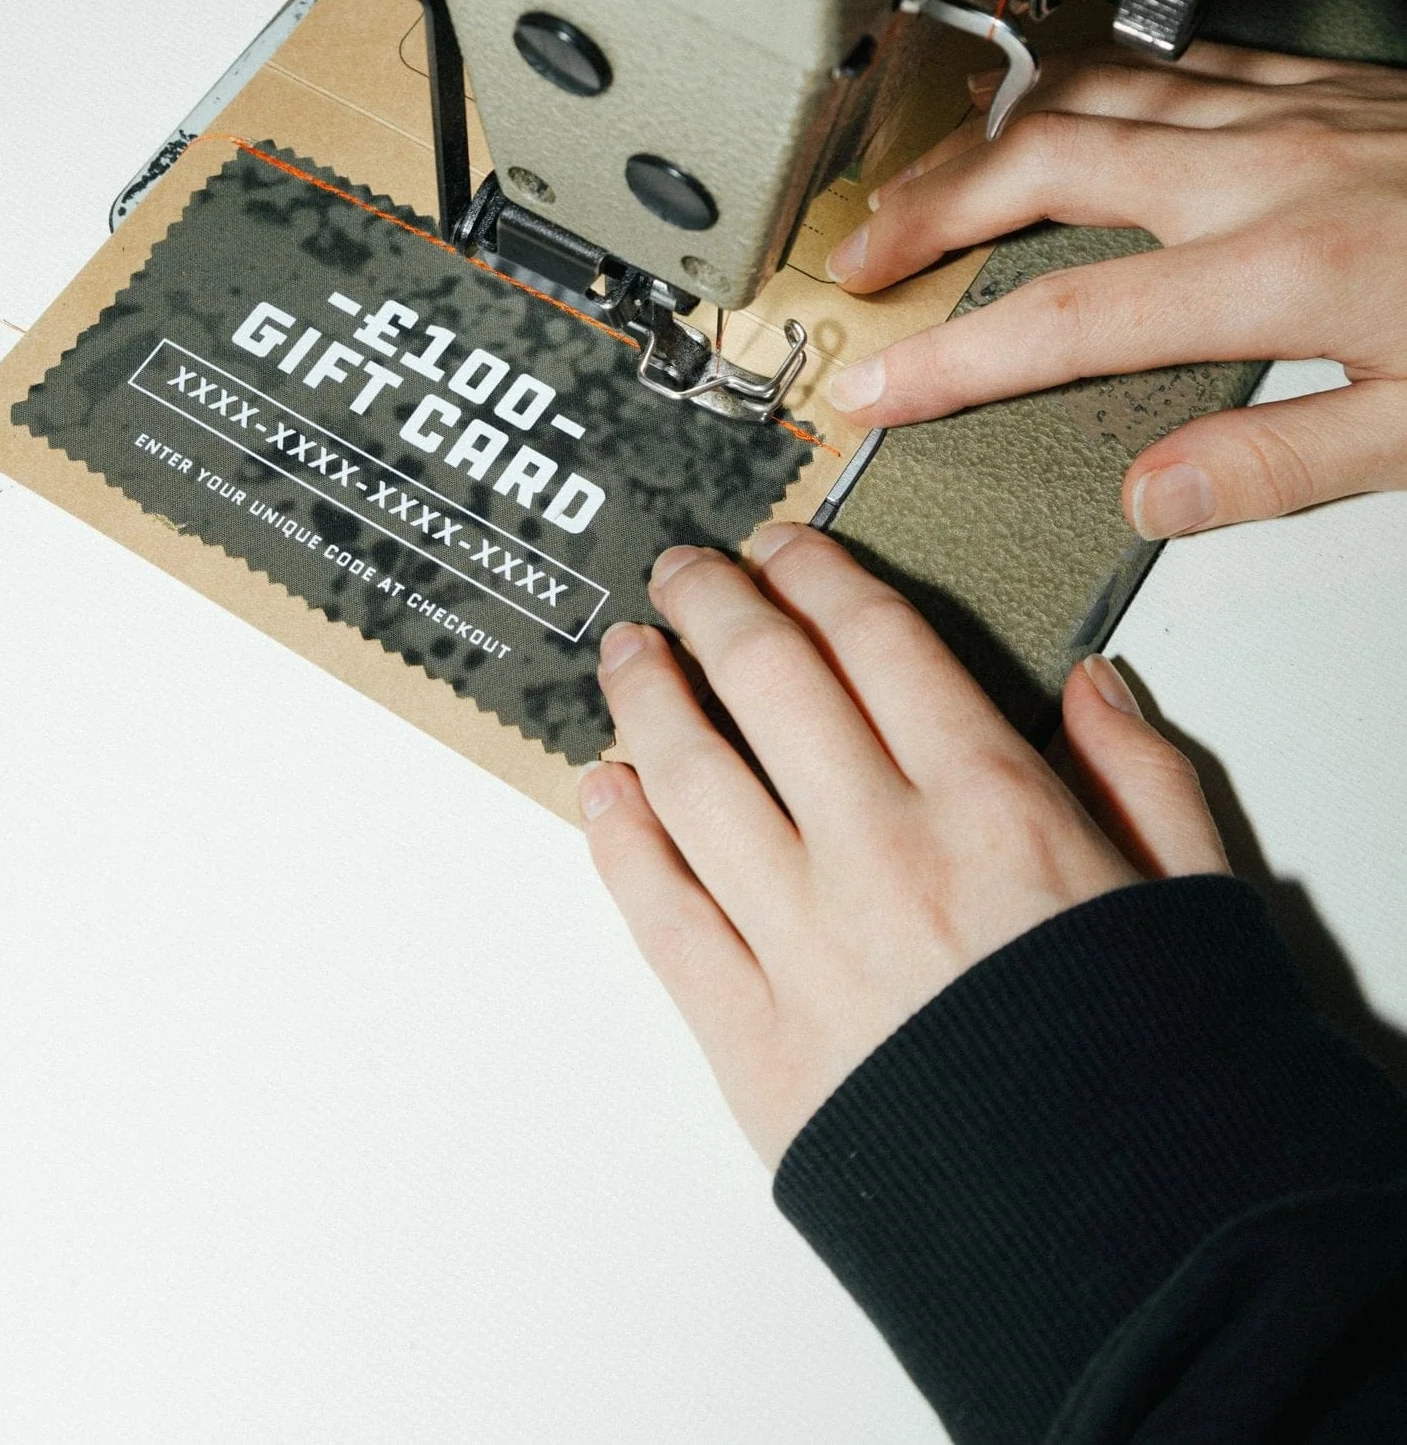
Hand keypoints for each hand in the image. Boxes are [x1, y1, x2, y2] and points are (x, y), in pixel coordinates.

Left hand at [580, 527, 1225, 1168]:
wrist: (1122, 1248)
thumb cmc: (1156, 1080)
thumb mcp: (1190, 896)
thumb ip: (1141, 774)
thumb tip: (1092, 685)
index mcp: (992, 806)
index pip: (874, 640)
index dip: (815, 574)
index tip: (783, 547)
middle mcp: (883, 854)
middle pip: (765, 681)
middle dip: (711, 605)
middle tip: (681, 571)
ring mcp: (805, 946)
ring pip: (691, 779)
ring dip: (647, 699)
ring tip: (627, 655)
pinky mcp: (753, 1044)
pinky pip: (660, 915)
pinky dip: (619, 840)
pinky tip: (604, 792)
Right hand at [823, 42, 1406, 537]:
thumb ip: (1284, 462)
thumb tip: (1155, 493)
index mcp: (1281, 270)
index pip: (1065, 323)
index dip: (947, 357)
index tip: (870, 381)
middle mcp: (1265, 170)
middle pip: (1043, 163)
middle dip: (927, 204)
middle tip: (856, 247)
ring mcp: (1292, 107)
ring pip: (1097, 88)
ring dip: (993, 128)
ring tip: (928, 169)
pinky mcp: (1326, 77)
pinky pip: (1174, 56)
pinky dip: (1093, 76)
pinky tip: (1073, 94)